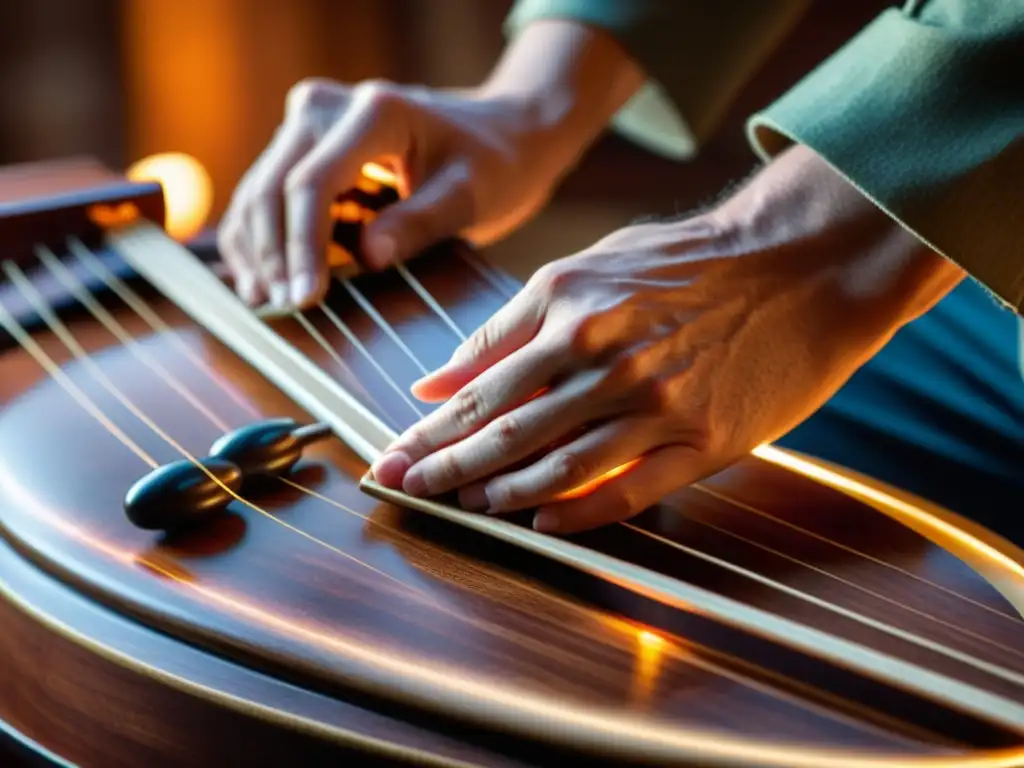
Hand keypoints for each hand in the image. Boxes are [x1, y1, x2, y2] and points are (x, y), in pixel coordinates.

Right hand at [216, 21, 643, 309]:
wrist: (497, 135)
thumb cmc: (492, 165)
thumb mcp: (471, 195)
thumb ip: (421, 222)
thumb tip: (368, 257)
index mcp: (374, 112)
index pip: (313, 183)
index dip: (302, 246)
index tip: (304, 298)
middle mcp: (327, 107)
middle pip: (274, 186)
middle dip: (273, 254)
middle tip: (282, 310)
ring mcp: (309, 122)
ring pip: (260, 190)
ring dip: (256, 249)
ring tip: (264, 303)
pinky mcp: (303, 145)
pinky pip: (267, 193)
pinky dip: (260, 238)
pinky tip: (262, 281)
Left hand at [371, 146, 964, 532]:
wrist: (800, 262)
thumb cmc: (686, 261)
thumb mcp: (587, 268)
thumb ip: (507, 328)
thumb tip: (434, 381)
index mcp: (571, 308)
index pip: (478, 387)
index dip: (429, 431)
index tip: (391, 460)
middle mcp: (607, 356)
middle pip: (506, 431)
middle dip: (446, 468)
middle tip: (406, 491)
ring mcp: (658, 401)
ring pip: (559, 466)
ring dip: (504, 493)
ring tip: (468, 505)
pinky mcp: (704, 438)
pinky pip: (628, 489)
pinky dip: (579, 513)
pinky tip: (542, 524)